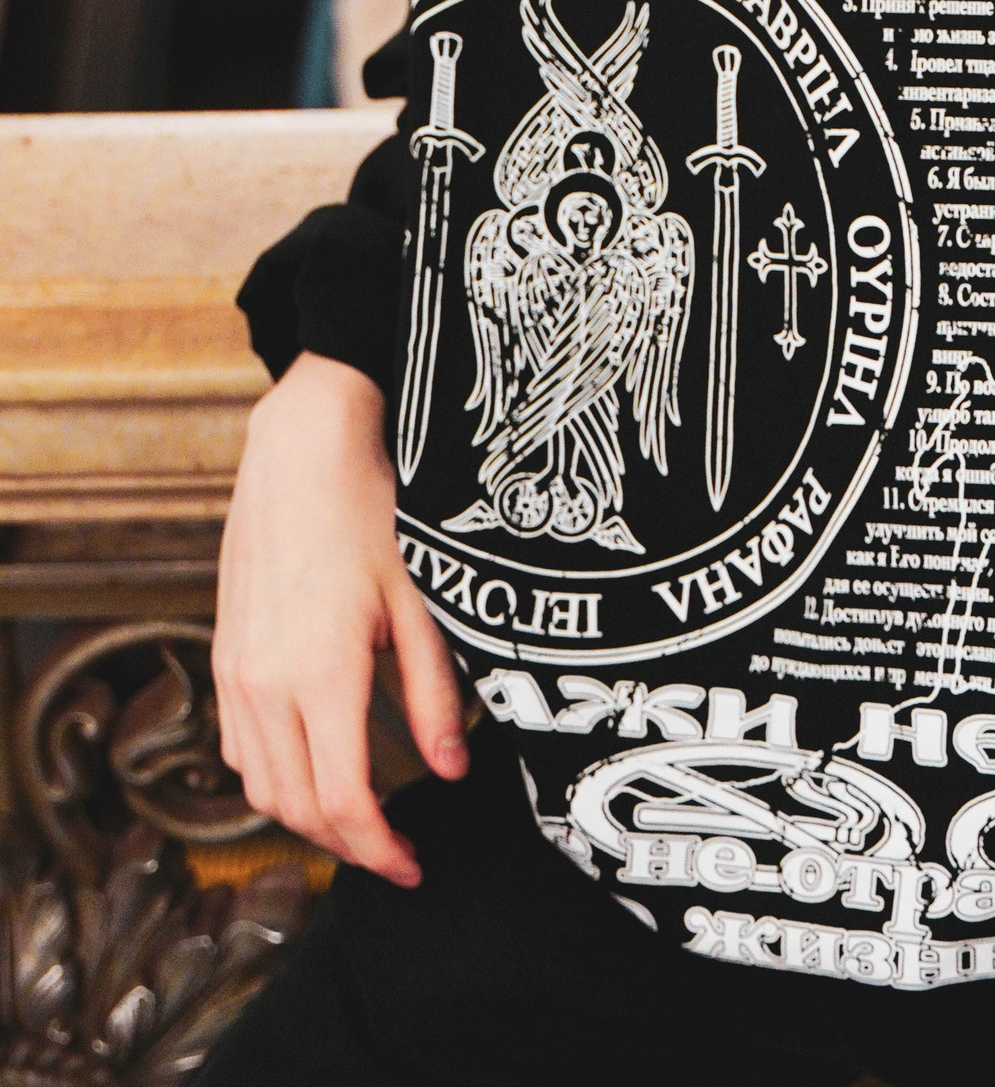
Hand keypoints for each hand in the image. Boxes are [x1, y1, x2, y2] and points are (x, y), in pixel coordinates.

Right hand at [214, 353, 466, 885]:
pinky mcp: (224, 654)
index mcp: (317, 674)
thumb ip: (433, 693)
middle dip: (346, 846)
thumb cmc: (369, 513)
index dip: (378, 850)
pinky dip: (274, 777)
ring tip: (361, 819)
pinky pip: (239, 747)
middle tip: (393, 852)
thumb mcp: (418, 602)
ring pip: (259, 785)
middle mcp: (263, 683)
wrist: (301, 450)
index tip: (412, 866)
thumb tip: (448, 772)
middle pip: (295, 808)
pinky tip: (315, 766)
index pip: (341, 801)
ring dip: (306, 817)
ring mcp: (234, 670)